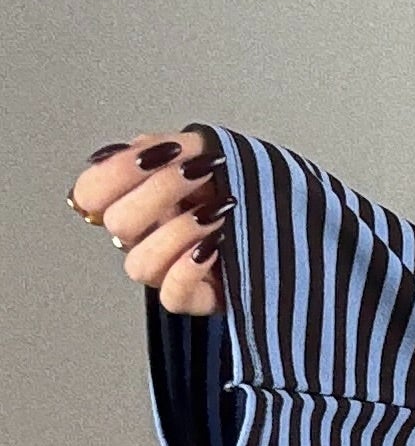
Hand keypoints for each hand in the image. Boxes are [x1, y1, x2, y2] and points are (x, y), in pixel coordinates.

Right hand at [65, 130, 229, 316]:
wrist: (292, 220)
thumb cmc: (246, 189)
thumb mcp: (211, 153)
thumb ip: (173, 147)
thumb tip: (140, 147)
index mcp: (134, 200)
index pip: (91, 191)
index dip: (116, 171)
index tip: (163, 152)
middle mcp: (142, 237)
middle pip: (118, 223)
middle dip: (161, 190)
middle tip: (202, 171)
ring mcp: (164, 270)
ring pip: (139, 264)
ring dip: (179, 231)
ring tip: (219, 211)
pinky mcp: (192, 298)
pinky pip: (170, 297)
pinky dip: (189, 270)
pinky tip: (215, 246)